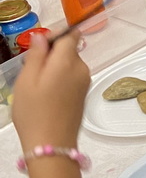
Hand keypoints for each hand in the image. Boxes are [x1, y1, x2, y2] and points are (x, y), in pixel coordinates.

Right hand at [11, 31, 90, 150]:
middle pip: (69, 49)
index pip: (70, 35)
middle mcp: (82, 69)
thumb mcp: (27, 80)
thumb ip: (37, 54)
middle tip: (31, 69)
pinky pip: (72, 76)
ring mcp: (85, 82)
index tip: (39, 45)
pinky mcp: (83, 93)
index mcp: (68, 62)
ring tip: (35, 85)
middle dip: (51, 53)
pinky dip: (59, 78)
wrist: (51, 143)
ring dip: (54, 67)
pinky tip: (45, 93)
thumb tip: (42, 36)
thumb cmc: (34, 112)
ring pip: (69, 63)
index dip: (55, 35)